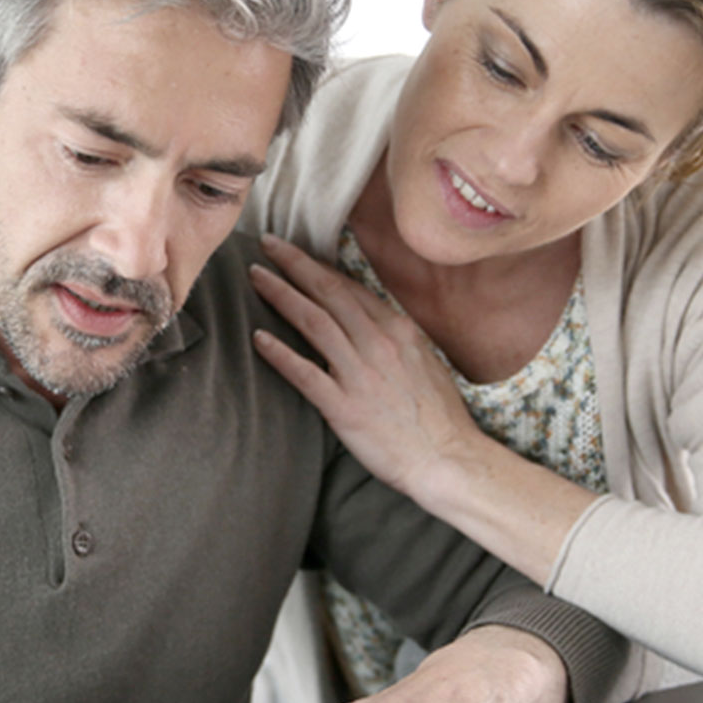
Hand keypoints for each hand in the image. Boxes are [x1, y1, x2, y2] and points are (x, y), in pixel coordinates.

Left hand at [247, 234, 485, 498]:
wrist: (446, 458)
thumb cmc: (436, 416)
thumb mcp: (423, 360)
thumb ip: (393, 336)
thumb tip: (367, 319)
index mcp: (399, 330)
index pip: (350, 288)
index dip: (318, 266)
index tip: (294, 252)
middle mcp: (379, 344)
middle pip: (329, 293)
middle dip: (294, 264)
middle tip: (266, 243)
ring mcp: (361, 374)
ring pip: (314, 323)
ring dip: (282, 295)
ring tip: (256, 277)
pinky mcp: (345, 408)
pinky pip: (306, 374)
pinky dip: (280, 354)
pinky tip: (257, 339)